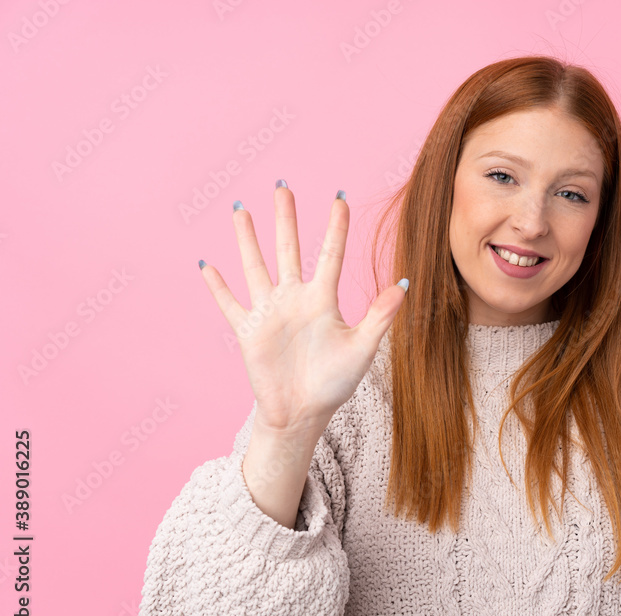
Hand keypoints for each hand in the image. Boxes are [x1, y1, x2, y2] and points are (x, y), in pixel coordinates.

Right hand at [199, 183, 406, 432]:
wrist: (303, 413)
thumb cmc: (335, 382)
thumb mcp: (362, 348)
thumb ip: (381, 316)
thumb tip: (404, 285)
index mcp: (323, 300)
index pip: (330, 254)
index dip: (335, 227)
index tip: (339, 197)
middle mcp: (294, 299)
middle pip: (288, 249)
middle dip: (285, 219)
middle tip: (283, 185)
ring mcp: (269, 312)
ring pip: (255, 266)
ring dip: (247, 239)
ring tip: (241, 209)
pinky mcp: (247, 330)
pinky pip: (229, 303)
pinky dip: (217, 286)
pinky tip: (206, 264)